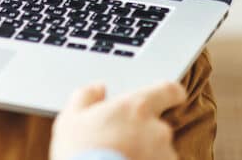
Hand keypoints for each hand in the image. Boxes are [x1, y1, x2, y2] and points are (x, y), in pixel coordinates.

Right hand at [50, 81, 185, 159]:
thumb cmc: (81, 154)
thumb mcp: (70, 119)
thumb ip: (86, 96)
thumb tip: (99, 89)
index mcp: (136, 108)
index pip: (169, 91)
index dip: (171, 94)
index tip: (170, 98)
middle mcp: (157, 130)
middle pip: (160, 127)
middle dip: (145, 135)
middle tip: (121, 144)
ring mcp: (165, 156)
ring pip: (160, 152)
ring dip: (147, 155)